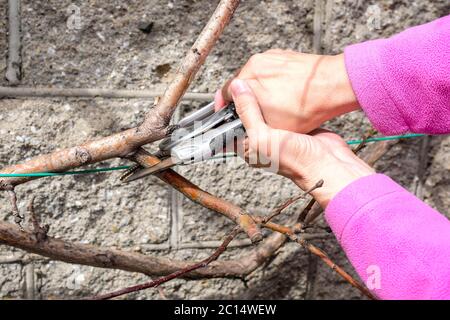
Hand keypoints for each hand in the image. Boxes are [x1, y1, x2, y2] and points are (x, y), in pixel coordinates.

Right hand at [216, 50, 358, 132]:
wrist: (334, 86)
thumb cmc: (305, 107)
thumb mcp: (269, 124)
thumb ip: (246, 118)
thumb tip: (233, 117)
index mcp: (248, 78)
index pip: (225, 93)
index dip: (225, 107)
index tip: (227, 114)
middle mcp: (256, 63)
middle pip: (242, 85)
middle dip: (245, 100)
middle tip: (254, 114)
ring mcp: (272, 57)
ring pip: (258, 78)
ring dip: (261, 92)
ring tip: (274, 107)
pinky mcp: (286, 56)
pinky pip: (273, 72)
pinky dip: (275, 83)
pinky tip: (286, 96)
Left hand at [230, 79, 373, 206]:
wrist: (327, 163)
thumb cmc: (293, 159)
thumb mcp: (262, 136)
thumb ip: (247, 112)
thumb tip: (236, 87)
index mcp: (247, 146)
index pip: (228, 126)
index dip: (225, 110)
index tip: (226, 91)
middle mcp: (259, 139)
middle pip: (246, 115)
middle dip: (245, 99)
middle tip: (244, 80)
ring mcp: (277, 132)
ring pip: (264, 110)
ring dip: (262, 96)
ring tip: (259, 79)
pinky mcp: (292, 125)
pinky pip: (281, 109)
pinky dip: (278, 98)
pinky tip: (277, 87)